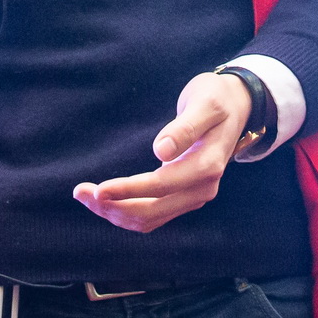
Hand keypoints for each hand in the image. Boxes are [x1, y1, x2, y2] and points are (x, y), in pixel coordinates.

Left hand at [71, 70, 250, 232]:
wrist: (237, 107)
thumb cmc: (217, 98)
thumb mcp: (205, 103)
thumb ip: (185, 128)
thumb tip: (161, 151)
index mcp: (207, 166)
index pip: (161, 186)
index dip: (127, 191)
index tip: (98, 189)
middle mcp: (203, 189)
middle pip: (152, 211)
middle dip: (113, 206)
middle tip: (80, 192)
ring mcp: (195, 196)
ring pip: (150, 218)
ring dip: (116, 213)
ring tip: (85, 196)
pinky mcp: (185, 196)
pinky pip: (154, 214)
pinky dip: (127, 211)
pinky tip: (105, 201)